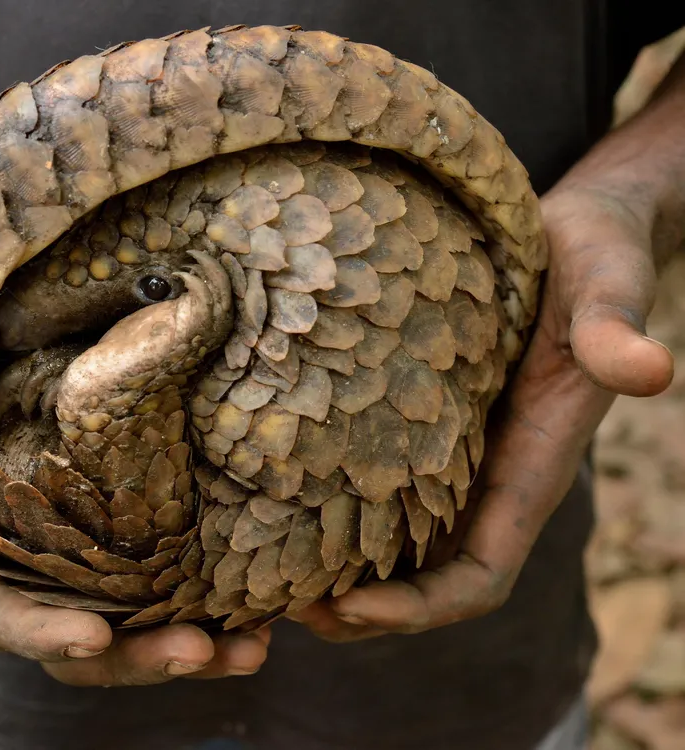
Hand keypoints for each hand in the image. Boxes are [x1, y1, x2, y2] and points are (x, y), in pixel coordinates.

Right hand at [0, 358, 268, 684]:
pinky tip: (267, 600)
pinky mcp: (126, 517)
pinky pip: (170, 569)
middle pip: (84, 636)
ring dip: (194, 641)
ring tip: (256, 647)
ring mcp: (82, 546)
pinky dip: (212, 591)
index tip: (95, 636)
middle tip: (204, 652)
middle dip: (139, 655)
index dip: (41, 633)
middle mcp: (31, 562)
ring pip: (138, 616)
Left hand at [289, 178, 675, 642]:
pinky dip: (331, 508)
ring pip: (394, 539)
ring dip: (337, 568)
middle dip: (363, 607)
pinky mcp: (421, 417)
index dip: (422, 606)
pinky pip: (376, 482)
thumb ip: (617, 327)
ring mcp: (452, 450)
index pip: (480, 573)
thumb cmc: (594, 256)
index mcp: (532, 466)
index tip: (351, 606)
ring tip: (266, 571)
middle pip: (425, 576)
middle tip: (282, 607)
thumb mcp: (607, 283)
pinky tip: (275, 496)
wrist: (573, 228)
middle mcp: (488, 473)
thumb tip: (652, 370)